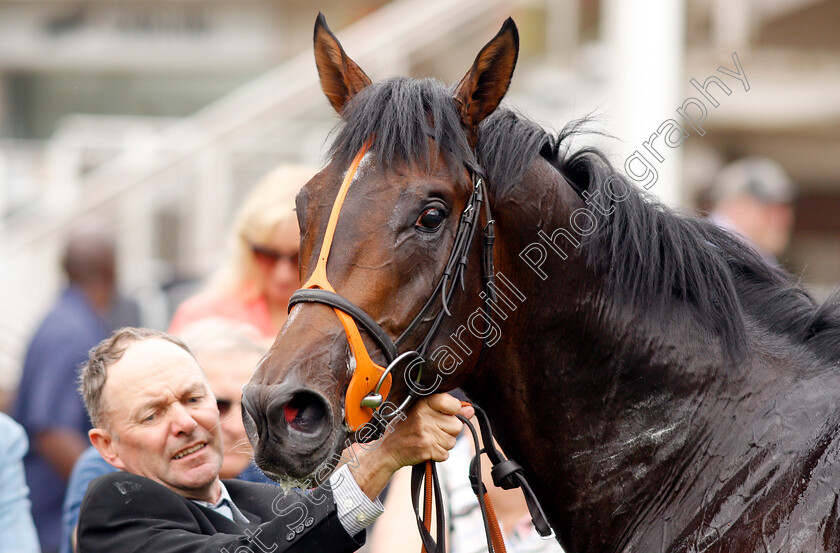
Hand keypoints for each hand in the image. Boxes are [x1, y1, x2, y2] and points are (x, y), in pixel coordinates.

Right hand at [348, 393, 473, 499]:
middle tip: (432, 431)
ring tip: (428, 440)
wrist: (388, 449)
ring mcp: (426, 433)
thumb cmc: (406, 428)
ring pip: (453, 441)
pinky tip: (426, 449)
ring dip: (443, 444)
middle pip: (457, 426)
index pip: (454, 404)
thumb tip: (471, 410)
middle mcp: (424, 415)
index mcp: (424, 402)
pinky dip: (438, 455)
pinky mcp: (426, 448)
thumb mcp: (423, 411)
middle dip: (448, 431)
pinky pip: (446, 454)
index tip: (441, 416)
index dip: (452, 413)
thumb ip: (448, 409)